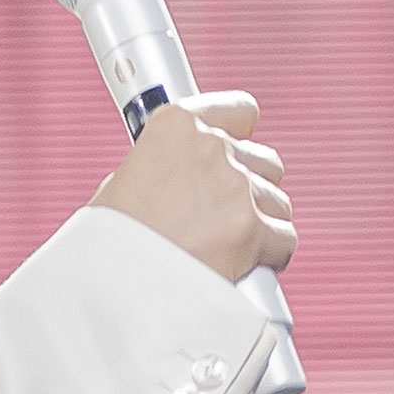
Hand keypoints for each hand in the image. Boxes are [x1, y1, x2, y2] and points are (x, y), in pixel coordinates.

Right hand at [88, 90, 294, 283]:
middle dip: (248, 185)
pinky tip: (242, 262)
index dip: (239, 132)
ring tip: (225, 245)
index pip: (238, 109)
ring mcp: (236, 188)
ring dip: (259, 221)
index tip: (238, 141)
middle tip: (221, 211)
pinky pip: (284, 238)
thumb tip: (179, 179)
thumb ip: (164, 167)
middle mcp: (211, 148)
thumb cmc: (110, 241)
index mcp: (176, 126)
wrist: (116, 283)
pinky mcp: (253, 229)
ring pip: (277, 200)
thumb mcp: (123, 182)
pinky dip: (269, 254)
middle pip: (264, 159)